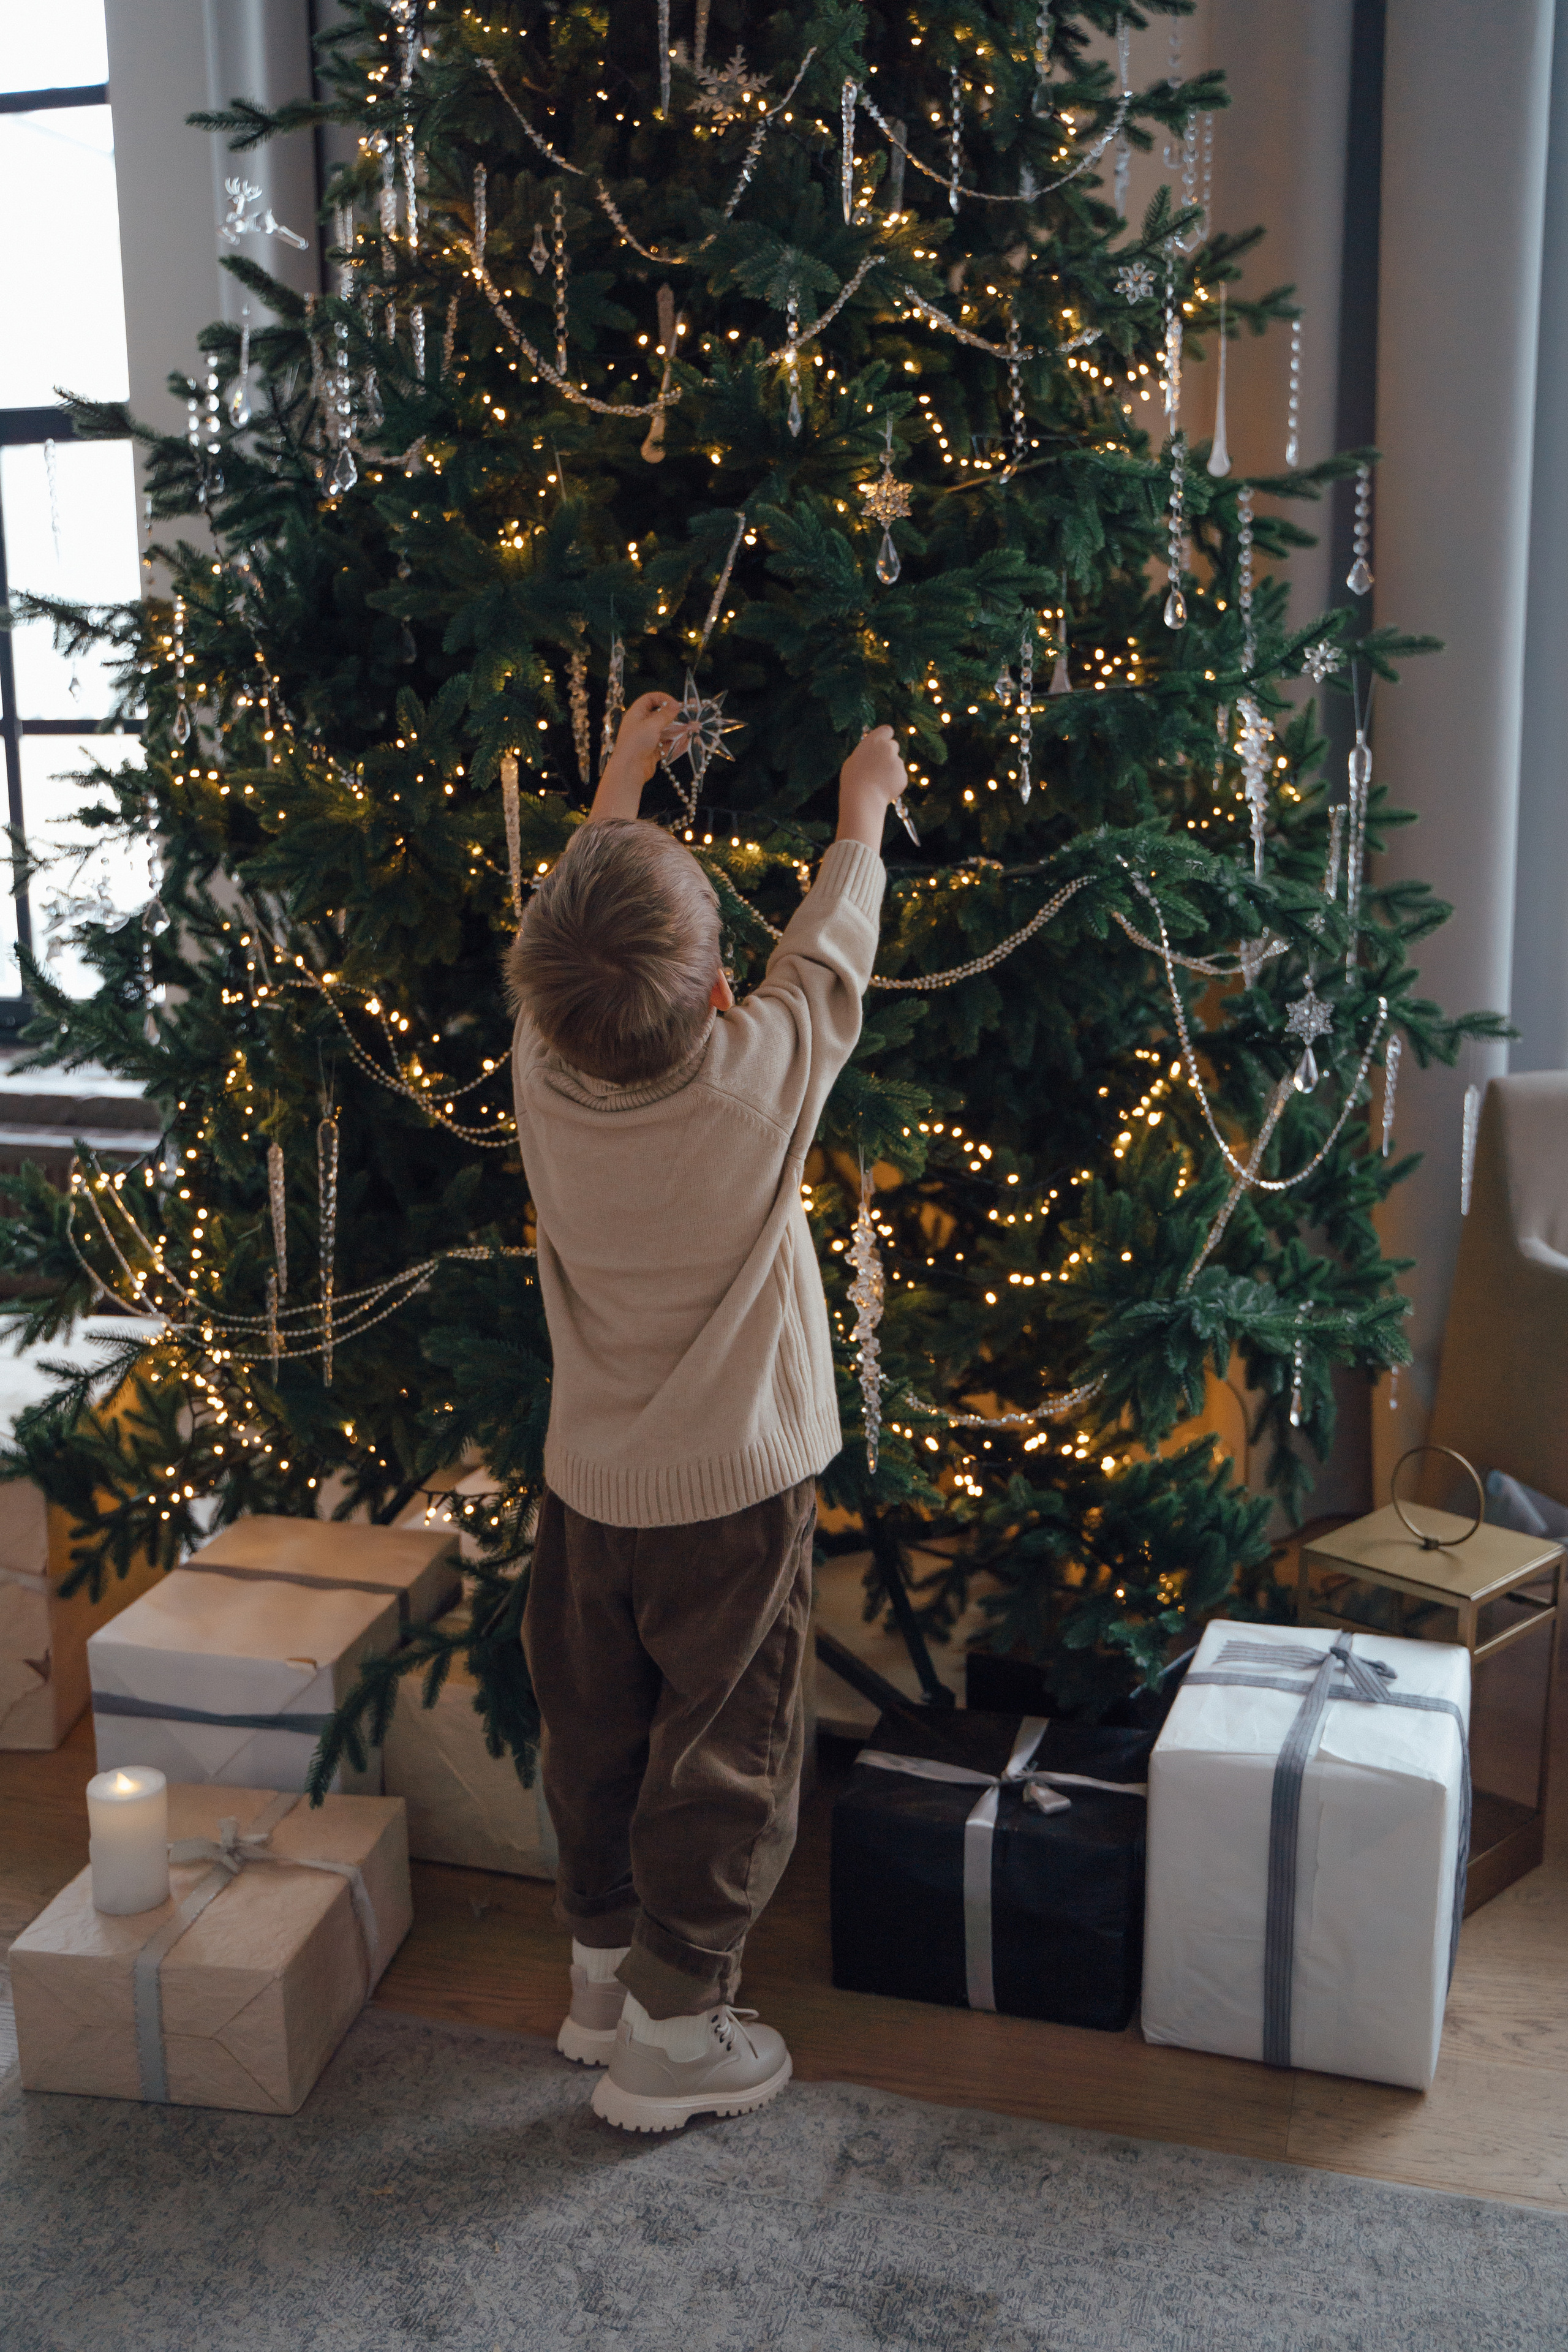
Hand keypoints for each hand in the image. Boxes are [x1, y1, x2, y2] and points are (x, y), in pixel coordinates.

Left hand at [588, 688, 695, 821]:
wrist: (629, 770)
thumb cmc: (637, 743)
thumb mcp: (652, 724)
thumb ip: (666, 714)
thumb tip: (676, 704)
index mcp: (636, 714)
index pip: (649, 699)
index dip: (662, 699)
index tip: (675, 704)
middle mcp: (641, 725)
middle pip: (659, 716)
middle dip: (674, 717)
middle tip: (689, 718)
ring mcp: (647, 739)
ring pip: (665, 731)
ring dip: (678, 731)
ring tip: (692, 730)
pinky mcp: (652, 752)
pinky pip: (666, 745)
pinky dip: (675, 743)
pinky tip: (686, 742)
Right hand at [836, 725, 908, 848]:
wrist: (863, 797)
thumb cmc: (853, 779)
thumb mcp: (854, 760)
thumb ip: (867, 752)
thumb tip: (871, 752)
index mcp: (874, 741)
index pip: (887, 730)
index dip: (886, 736)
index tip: (884, 742)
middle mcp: (888, 748)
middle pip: (894, 745)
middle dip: (889, 753)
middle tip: (879, 765)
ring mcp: (898, 762)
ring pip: (896, 763)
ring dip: (890, 770)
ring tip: (877, 781)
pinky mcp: (903, 776)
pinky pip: (900, 776)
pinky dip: (894, 782)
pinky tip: (882, 788)